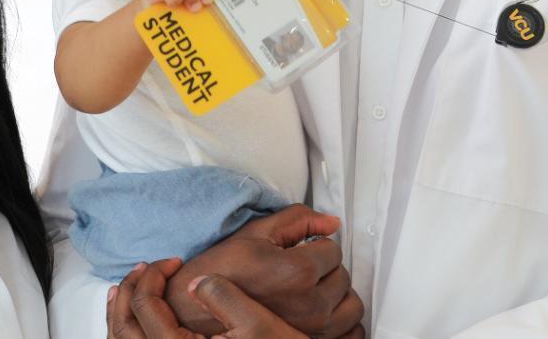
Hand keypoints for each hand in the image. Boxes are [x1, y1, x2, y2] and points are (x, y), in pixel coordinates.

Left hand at [109, 258, 320, 338]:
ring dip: (119, 313)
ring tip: (127, 288)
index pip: (144, 306)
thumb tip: (197, 282)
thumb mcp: (259, 324)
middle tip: (146, 267)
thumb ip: (225, 298)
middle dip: (130, 289)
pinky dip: (128, 333)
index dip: (153, 275)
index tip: (173, 260)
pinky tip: (135, 319)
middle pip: (123, 327)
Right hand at [165, 205, 364, 337]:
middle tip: (299, 268)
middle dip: (324, 268)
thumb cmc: (222, 271)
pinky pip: (349, 332)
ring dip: (335, 293)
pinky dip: (339, 319)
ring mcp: (312, 329)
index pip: (332, 249)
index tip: (297, 250)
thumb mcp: (255, 233)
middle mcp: (311, 305)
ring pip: (350, 304)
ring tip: (311, 288)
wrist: (197, 309)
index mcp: (299, 272)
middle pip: (342, 274)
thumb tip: (331, 222)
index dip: (314, 245)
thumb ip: (298, 220)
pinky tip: (321, 311)